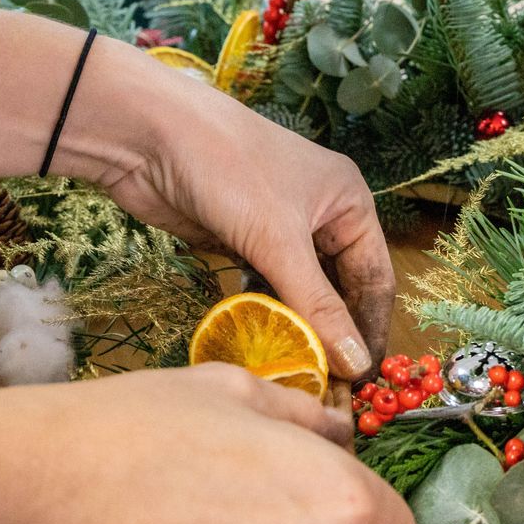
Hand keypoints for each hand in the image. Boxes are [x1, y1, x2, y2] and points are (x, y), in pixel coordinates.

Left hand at [58, 39, 393, 379]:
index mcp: (349, 202)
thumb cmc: (228, 169)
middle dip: (335, 334)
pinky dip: (267, 314)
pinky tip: (264, 344)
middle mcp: (321, 214)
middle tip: (330, 387)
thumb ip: (317, 306)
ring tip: (298, 373)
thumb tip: (355, 365)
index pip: (375, 277)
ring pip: (301, 290)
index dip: (371, 328)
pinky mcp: (241, 240)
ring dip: (299, 328)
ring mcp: (279, 227)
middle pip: (340, 288)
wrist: (148, 136)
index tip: (362, 380)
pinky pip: (265, 288)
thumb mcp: (278, 241)